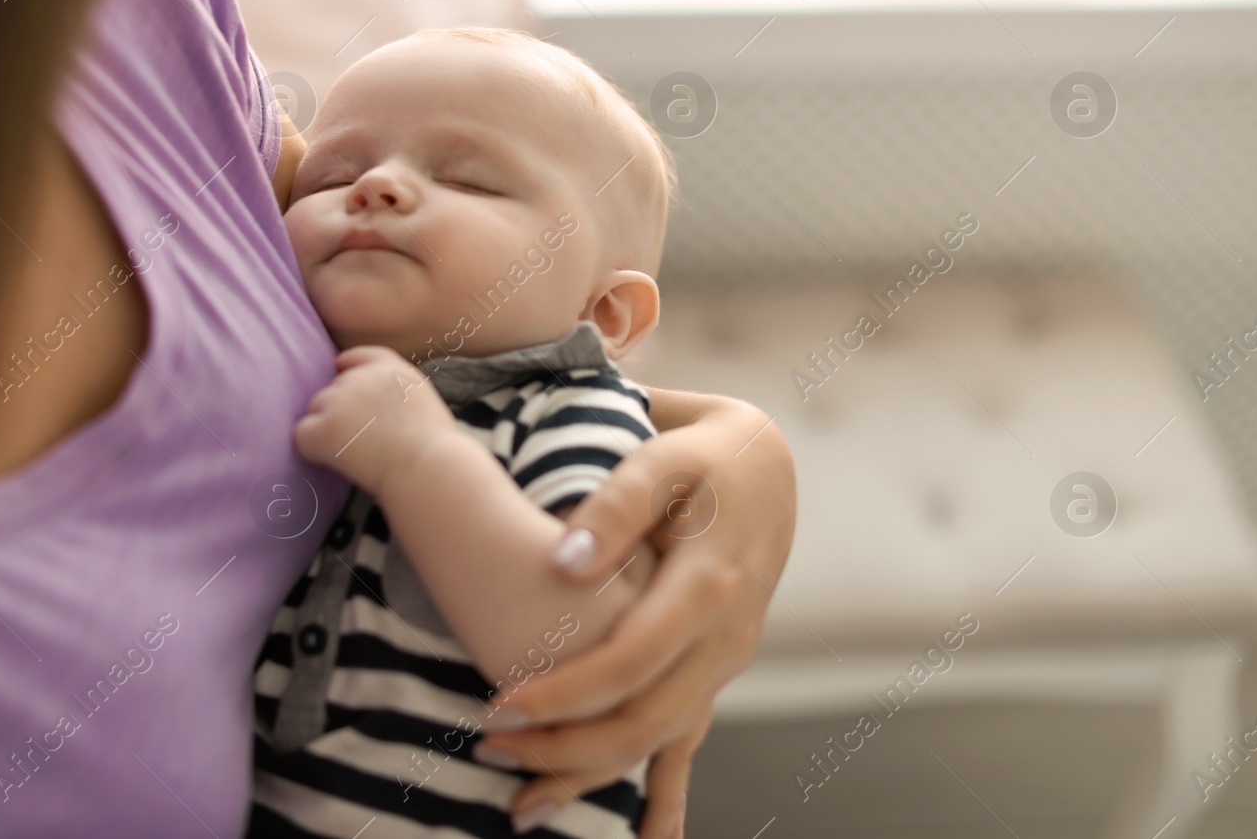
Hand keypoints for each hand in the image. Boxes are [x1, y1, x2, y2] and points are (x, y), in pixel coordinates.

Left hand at [293, 345, 453, 495]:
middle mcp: (359, 378)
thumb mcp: (422, 397)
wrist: (426, 466)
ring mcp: (337, 401)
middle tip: (363, 438)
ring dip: (326, 428)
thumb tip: (372, 402)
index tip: (351, 395)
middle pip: (333, 388)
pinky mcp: (321, 428)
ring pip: (315, 410)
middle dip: (341, 410)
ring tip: (355, 451)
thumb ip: (393, 388)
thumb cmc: (432, 444)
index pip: (355, 357)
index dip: (348, 373)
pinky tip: (335, 459)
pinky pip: (302, 435)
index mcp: (388, 367)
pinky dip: (312, 449)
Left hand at [476, 393, 794, 834]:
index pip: (630, 661)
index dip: (565, 693)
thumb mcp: (662, 457)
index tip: (500, 706)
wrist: (766, 466)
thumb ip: (614, 507)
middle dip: (566, 748)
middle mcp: (725, 638)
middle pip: (645, 720)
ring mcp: (725, 661)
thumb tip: (561, 566)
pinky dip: (666, 795)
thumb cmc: (702, 453)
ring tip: (524, 809)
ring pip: (663, 742)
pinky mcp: (716, 669)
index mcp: (709, 587)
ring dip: (595, 777)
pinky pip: (689, 740)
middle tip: (490, 749)